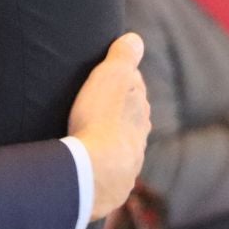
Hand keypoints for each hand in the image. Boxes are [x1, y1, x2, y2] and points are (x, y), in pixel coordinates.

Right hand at [70, 33, 151, 220]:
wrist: (96, 172)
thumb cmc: (101, 120)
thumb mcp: (111, 77)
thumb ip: (124, 56)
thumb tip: (135, 39)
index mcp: (140, 111)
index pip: (135, 90)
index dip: (121, 82)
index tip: (105, 78)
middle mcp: (139, 138)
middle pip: (130, 121)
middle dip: (116, 115)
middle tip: (93, 109)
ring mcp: (129, 165)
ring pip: (120, 149)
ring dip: (107, 144)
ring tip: (88, 141)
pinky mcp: (114, 189)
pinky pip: (107, 175)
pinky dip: (99, 169)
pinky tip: (87, 169)